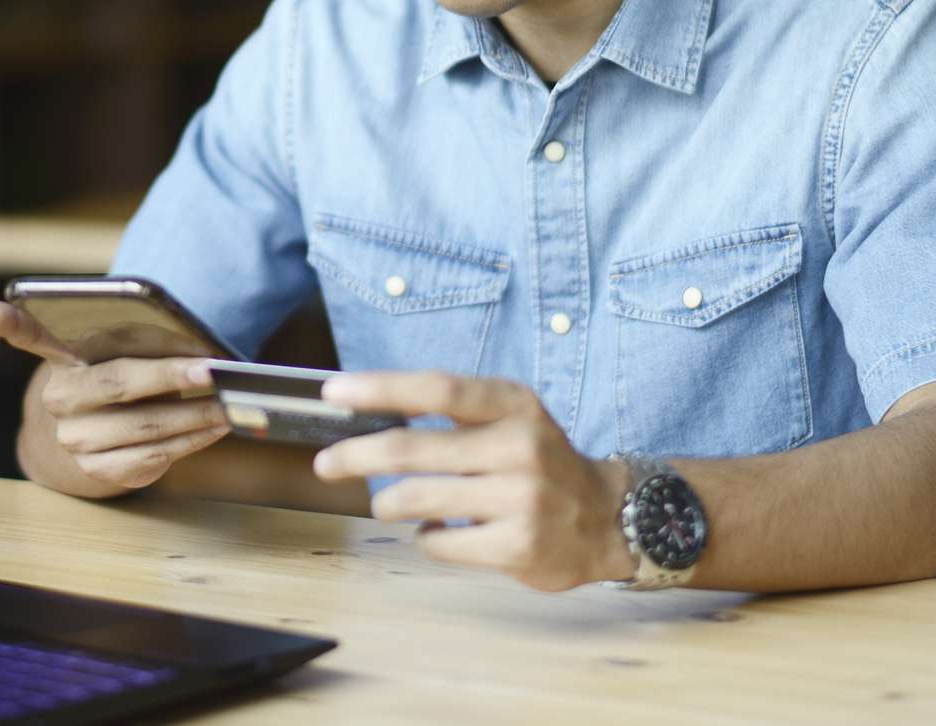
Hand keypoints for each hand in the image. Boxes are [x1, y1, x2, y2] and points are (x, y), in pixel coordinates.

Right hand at [0, 300, 228, 493]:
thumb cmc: (109, 379)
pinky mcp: (100, 472)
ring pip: (146, 428)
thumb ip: (137, 341)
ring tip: (231, 403)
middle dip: (170, 377)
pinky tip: (216, 428)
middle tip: (212, 370)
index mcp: (59, 360)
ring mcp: (77, 440)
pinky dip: (191, 442)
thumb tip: (199, 349)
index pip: (28, 335)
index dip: (9, 323)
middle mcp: (59, 401)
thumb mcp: (112, 351)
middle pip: (118, 385)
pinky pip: (153, 458)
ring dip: (195, 416)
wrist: (78, 439)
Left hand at [310, 371, 634, 590]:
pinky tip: (434, 530)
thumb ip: (455, 415)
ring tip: (387, 503)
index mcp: (513, 405)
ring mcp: (520, 498)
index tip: (333, 394)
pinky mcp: (517, 546)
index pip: (437, 389)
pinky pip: (440, 542)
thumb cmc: (539, 462)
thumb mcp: (511, 419)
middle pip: (413, 448)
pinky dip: (424, 537)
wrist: (609, 518)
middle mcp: (519, 446)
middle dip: (356, 455)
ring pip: (418, 499)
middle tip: (326, 463)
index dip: (380, 389)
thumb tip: (370, 415)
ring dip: (388, 502)